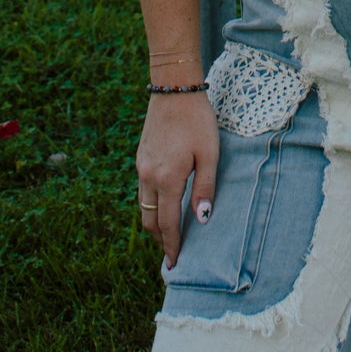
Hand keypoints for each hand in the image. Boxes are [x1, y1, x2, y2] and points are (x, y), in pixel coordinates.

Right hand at [136, 92, 219, 267]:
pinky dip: (151, 204)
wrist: (174, 88)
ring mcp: (141, 166)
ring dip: (154, 223)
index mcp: (166, 178)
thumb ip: (205, 188)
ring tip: (168, 234)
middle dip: (160, 239)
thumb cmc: (197, 120)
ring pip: (143, 206)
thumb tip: (201, 219)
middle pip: (150, 220)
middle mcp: (148, 176)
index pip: (167, 223)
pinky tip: (163, 205)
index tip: (175, 263)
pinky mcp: (141, 157)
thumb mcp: (209, 154)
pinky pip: (142, 190)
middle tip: (172, 254)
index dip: (171, 245)